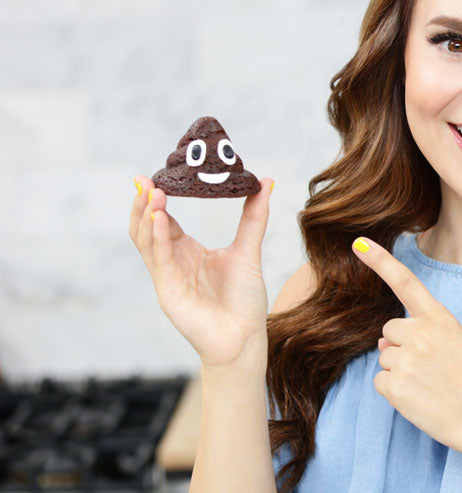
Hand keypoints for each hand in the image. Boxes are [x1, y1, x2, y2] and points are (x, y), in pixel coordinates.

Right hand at [128, 175, 273, 367]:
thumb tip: (265, 182)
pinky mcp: (168, 292)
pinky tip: (160, 217)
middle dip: (144, 202)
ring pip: (146, 241)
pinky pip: (158, 259)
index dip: (157, 198)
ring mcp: (167, 277)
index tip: (156, 175)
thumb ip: (254, 217)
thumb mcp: (248, 250)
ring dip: (147, 215)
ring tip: (152, 192)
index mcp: (187, 252)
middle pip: (147, 227)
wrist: (245, 338)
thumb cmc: (244, 301)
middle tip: (145, 178)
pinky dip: (157, 237)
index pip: (164, 219)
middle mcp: (173, 262)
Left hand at [351, 236, 461, 454]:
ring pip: (384, 357)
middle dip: (401, 347)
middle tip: (429, 368)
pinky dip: (394, 392)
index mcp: (440, 319)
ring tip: (428, 385)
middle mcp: (421, 334)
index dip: (380, 261)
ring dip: (399, 371)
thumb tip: (383, 341)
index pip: (406, 283)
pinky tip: (418, 398)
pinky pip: (380, 382)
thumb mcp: (455, 345)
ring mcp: (407, 359)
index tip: (359, 243)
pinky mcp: (395, 385)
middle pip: (389, 331)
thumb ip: (421, 335)